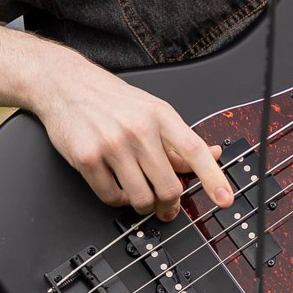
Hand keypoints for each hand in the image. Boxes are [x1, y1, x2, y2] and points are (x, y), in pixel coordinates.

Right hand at [31, 58, 234, 219]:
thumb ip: (178, 140)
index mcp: (160, 115)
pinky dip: (117, 199)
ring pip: (141, 198)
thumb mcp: (152, 112)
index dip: (214, 179)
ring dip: (142, 204)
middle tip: (166, 207)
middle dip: (169, 204)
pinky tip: (117, 186)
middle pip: (168, 186)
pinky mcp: (87, 158)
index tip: (225, 200)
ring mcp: (112, 144)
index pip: (195, 151)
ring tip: (139, 195)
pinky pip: (111, 197)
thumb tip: (213, 156)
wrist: (67, 85)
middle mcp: (138, 129)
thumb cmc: (113, 100)